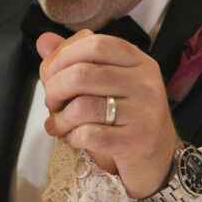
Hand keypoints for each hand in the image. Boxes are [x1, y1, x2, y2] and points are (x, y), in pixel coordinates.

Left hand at [37, 30, 179, 198]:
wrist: (158, 159)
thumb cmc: (125, 118)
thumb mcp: (105, 85)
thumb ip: (74, 61)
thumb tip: (44, 42)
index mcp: (138, 62)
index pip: (95, 45)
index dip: (64, 57)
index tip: (51, 74)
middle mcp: (145, 83)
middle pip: (83, 74)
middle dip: (55, 89)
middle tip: (51, 103)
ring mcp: (145, 112)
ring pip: (83, 106)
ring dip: (60, 118)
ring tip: (57, 125)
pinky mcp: (137, 141)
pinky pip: (90, 134)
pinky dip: (71, 137)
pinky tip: (72, 139)